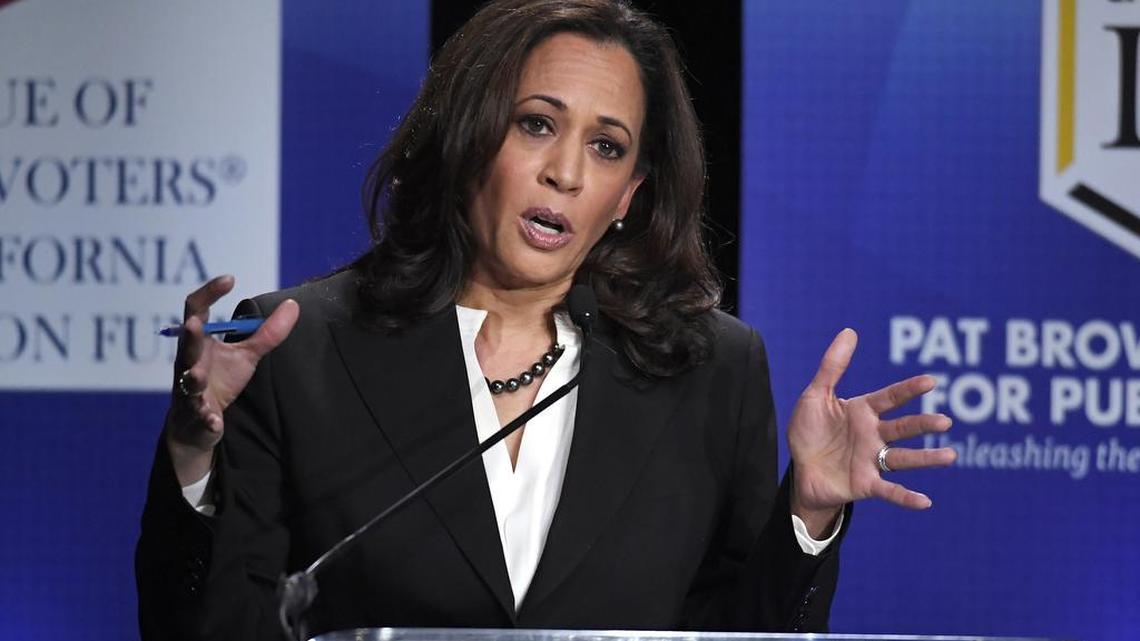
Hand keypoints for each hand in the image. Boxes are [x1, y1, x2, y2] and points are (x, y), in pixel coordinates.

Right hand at [164, 275, 298, 485]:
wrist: (198, 425)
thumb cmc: (220, 381)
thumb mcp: (246, 356)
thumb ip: (267, 333)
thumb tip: (293, 304)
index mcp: (198, 343)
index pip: (195, 310)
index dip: (209, 293)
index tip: (230, 279)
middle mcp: (188, 362)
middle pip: (186, 345)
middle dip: (190, 335)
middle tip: (195, 324)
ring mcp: (188, 390)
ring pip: (187, 382)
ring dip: (193, 378)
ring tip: (198, 376)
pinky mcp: (195, 415)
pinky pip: (199, 415)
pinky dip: (207, 418)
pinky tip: (214, 422)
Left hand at [787, 328, 955, 534]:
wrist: (799, 471)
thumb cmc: (810, 432)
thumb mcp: (815, 396)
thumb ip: (832, 366)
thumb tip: (849, 331)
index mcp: (863, 411)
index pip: (890, 398)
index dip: (908, 390)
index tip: (930, 381)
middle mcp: (873, 435)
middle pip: (902, 428)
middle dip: (923, 424)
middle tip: (945, 422)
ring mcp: (872, 461)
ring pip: (903, 459)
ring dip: (926, 459)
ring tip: (950, 456)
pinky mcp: (865, 484)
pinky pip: (889, 491)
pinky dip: (906, 497)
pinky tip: (925, 502)